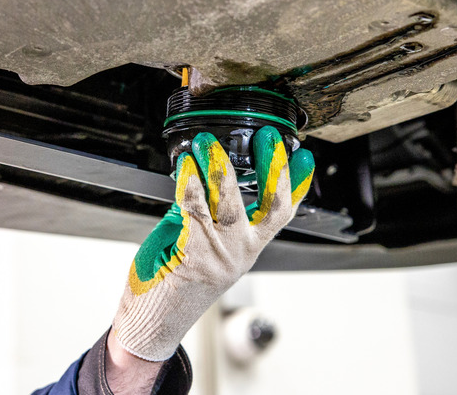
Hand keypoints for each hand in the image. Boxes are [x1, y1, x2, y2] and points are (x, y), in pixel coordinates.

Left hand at [112, 126, 314, 361]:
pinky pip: (194, 207)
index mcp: (248, 248)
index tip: (304, 157)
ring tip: (208, 141)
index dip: (297, 185)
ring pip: (229, 202)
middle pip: (270, 205)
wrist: (152, 319)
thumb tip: (209, 176)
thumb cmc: (175, 282)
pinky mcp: (193, 251)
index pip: (283, 214)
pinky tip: (186, 164)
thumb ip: (213, 218)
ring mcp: (219, 253)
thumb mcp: (206, 248)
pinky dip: (190, 181)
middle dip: (272, 167)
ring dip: (219, 166)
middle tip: (268, 137)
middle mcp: (240, 251)